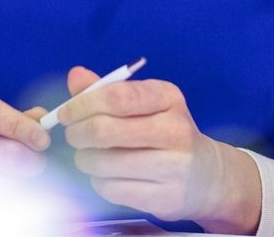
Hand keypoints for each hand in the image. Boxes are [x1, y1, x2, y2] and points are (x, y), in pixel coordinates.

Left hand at [57, 65, 261, 234]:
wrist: (207, 175)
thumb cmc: (166, 132)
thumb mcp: (146, 103)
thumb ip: (108, 90)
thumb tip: (75, 76)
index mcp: (168, 98)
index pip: (117, 96)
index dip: (83, 104)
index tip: (66, 112)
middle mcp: (175, 130)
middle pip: (106, 130)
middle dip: (78, 133)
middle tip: (72, 135)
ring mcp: (174, 167)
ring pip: (106, 163)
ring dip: (85, 160)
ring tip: (87, 156)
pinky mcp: (166, 198)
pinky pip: (113, 190)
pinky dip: (99, 182)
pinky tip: (105, 175)